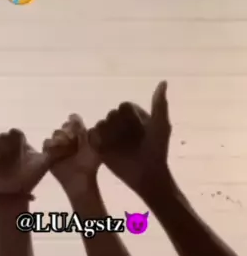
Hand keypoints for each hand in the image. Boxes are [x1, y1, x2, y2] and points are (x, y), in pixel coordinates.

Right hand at [0, 129, 48, 196]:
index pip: (15, 132)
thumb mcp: (43, 165)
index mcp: (18, 141)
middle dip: (4, 144)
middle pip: (1, 136)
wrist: (16, 194)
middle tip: (9, 156)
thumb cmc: (30, 178)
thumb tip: (60, 144)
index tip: (20, 147)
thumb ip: (52, 154)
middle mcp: (5, 143)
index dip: (16, 138)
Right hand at [43, 114, 99, 198]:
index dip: (74, 120)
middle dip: (68, 130)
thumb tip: (88, 124)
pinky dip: (51, 146)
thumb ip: (92, 135)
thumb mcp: (95, 148)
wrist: (81, 180)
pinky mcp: (49, 152)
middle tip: (72, 137)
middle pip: (64, 125)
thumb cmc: (90, 164)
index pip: (74, 119)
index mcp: (79, 133)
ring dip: (60, 138)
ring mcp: (57, 144)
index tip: (75, 124)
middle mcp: (67, 136)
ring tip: (65, 146)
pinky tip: (57, 152)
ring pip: (55, 133)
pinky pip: (46, 143)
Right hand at [88, 81, 170, 196]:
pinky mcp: (99, 146)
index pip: (124, 106)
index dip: (130, 116)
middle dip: (119, 126)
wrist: (148, 174)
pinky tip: (106, 148)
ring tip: (120, 147)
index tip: (140, 128)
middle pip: (111, 114)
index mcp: (133, 115)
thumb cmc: (157, 150)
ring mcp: (108, 134)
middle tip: (130, 141)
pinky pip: (92, 135)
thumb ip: (160, 104)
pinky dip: (97, 140)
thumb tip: (163, 81)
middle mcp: (119, 122)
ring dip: (109, 134)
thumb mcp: (161, 126)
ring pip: (101, 124)